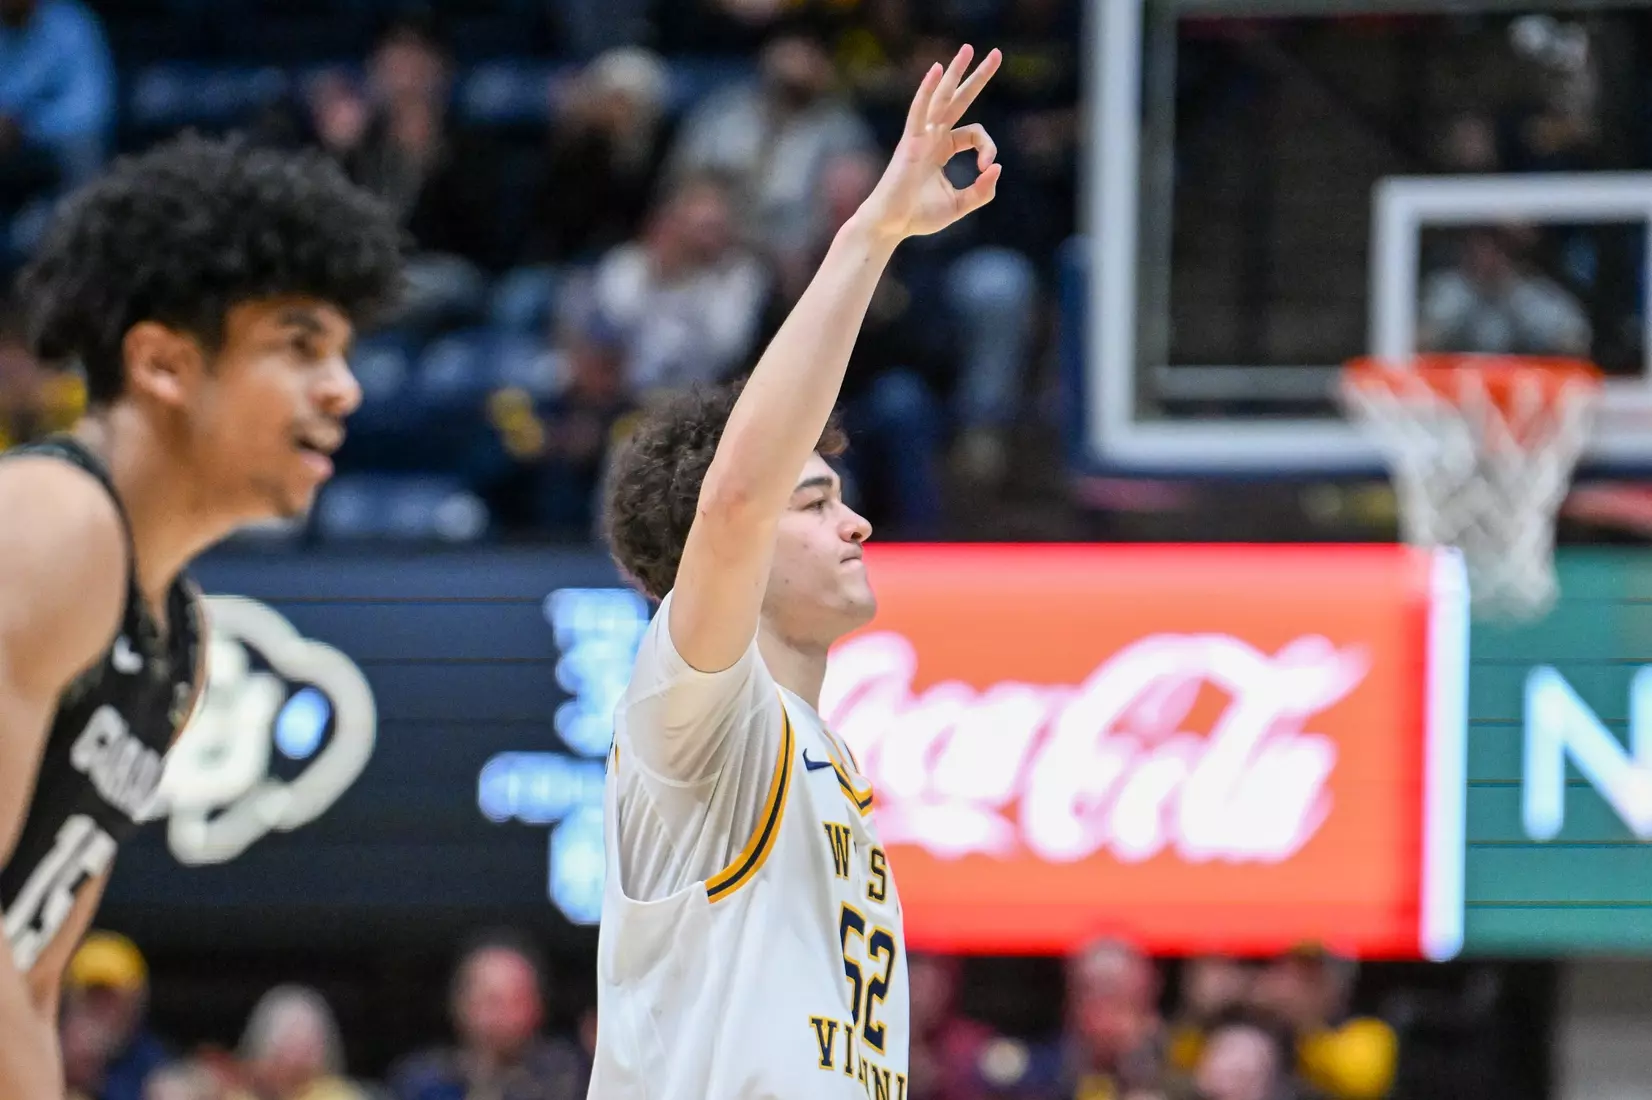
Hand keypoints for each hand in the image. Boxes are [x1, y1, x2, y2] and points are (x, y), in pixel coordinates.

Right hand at [857, 44, 1002, 241]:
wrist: (890, 225)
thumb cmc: (918, 216)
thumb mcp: (959, 205)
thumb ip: (982, 191)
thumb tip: (998, 168)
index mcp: (943, 148)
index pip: (974, 134)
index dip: (988, 147)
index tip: (987, 168)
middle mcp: (932, 136)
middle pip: (959, 99)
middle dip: (977, 77)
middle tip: (996, 53)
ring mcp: (920, 136)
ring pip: (941, 97)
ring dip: (955, 72)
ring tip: (968, 49)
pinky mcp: (910, 142)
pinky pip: (919, 110)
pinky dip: (927, 90)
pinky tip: (937, 70)